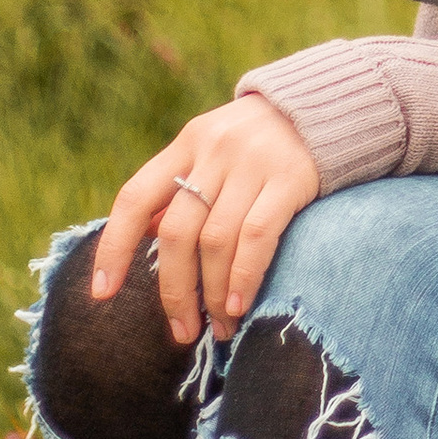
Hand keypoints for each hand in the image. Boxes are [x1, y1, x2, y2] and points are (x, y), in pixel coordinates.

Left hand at [91, 100, 322, 346]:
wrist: (335, 107)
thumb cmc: (264, 142)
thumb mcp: (215, 151)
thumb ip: (181, 189)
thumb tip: (141, 239)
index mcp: (187, 142)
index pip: (135, 198)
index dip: (113, 248)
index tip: (102, 295)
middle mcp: (214, 149)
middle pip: (176, 231)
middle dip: (174, 290)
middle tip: (182, 331)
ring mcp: (253, 161)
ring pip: (215, 240)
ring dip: (212, 294)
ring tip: (220, 327)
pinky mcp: (291, 176)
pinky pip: (256, 236)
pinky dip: (243, 277)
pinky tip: (238, 304)